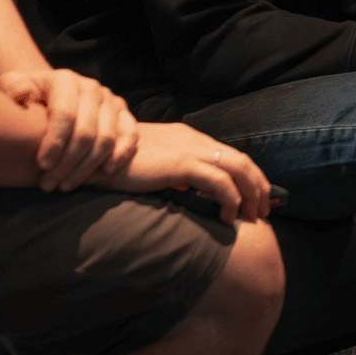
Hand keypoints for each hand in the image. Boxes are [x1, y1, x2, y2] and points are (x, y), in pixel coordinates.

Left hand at [0, 68, 138, 191]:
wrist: (48, 95)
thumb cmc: (25, 98)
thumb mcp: (9, 86)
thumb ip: (12, 87)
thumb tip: (25, 96)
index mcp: (64, 80)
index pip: (64, 114)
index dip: (54, 143)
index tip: (42, 166)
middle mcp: (91, 87)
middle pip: (86, 131)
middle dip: (67, 163)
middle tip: (49, 185)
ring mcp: (110, 100)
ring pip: (107, 139)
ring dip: (88, 167)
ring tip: (66, 185)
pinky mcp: (124, 114)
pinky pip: (131, 135)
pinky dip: (121, 155)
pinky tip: (106, 173)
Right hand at [88, 122, 272, 223]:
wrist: (92, 155)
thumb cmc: (115, 162)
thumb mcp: (151, 164)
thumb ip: (172, 170)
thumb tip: (189, 188)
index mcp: (188, 137)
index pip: (229, 154)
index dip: (248, 176)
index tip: (255, 197)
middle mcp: (193, 139)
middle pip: (241, 160)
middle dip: (258, 186)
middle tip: (263, 211)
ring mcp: (188, 149)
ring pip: (238, 168)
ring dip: (251, 194)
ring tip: (252, 217)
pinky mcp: (181, 163)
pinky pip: (219, 182)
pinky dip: (231, 199)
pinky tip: (227, 217)